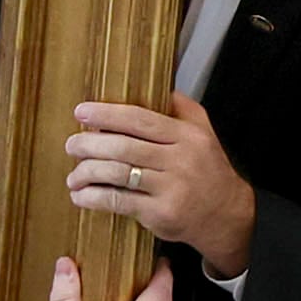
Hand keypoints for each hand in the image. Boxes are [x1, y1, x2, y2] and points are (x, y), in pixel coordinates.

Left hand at [65, 93, 257, 275]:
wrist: (228, 215)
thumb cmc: (208, 172)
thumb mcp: (204, 134)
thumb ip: (182, 109)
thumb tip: (156, 86)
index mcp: (187, 136)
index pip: (140, 119)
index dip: (106, 114)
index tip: (81, 112)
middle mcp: (180, 160)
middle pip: (123, 146)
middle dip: (88, 144)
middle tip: (71, 145)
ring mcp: (171, 187)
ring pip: (116, 173)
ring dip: (85, 173)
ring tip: (74, 176)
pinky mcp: (161, 213)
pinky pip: (117, 201)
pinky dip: (92, 197)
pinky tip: (81, 196)